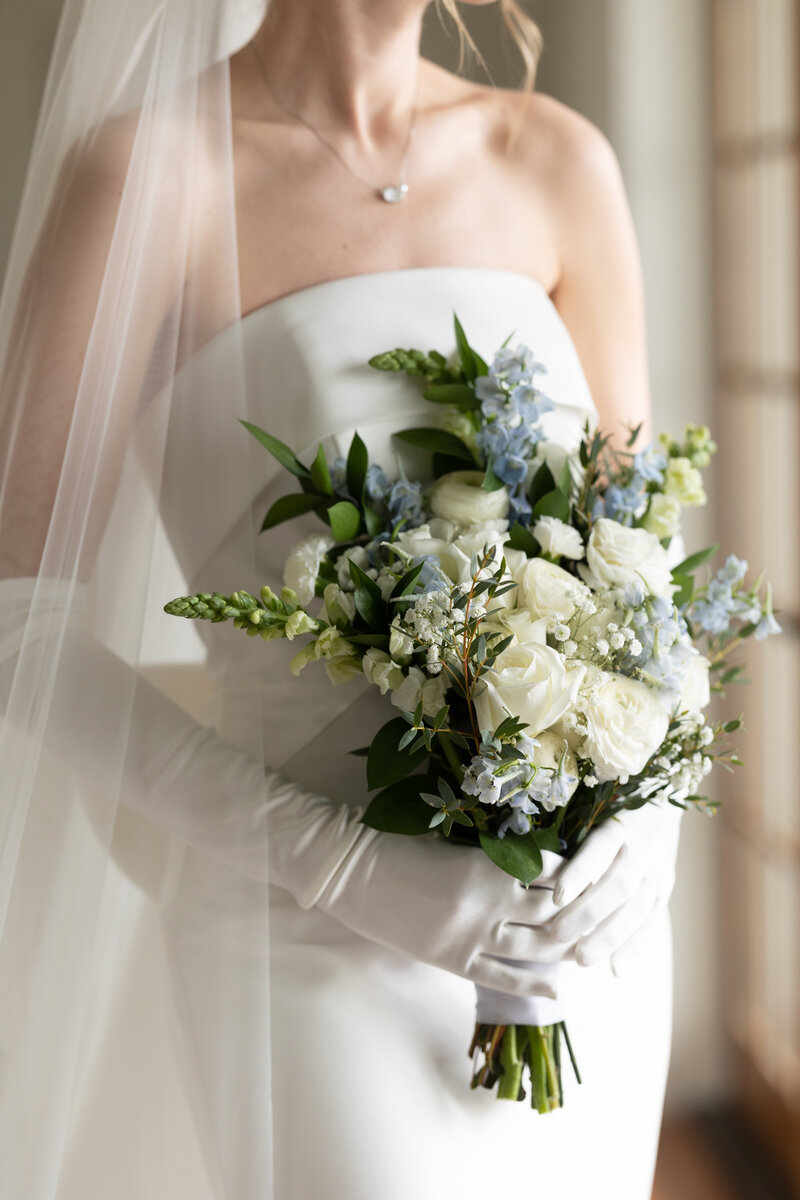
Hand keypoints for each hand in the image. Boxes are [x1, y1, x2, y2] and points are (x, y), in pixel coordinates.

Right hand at [316, 837, 576, 995]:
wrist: (353, 873)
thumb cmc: (399, 846)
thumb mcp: (453, 841)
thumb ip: (493, 856)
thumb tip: (533, 865)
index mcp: (488, 864)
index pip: (552, 870)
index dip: (577, 872)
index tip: (591, 872)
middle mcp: (488, 902)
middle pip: (553, 911)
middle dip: (580, 911)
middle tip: (599, 912)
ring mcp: (472, 936)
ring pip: (537, 947)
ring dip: (565, 946)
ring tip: (585, 946)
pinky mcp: (454, 961)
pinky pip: (504, 979)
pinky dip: (535, 986)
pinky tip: (559, 990)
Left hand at [549, 800, 681, 975]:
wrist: (659, 809)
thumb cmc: (608, 811)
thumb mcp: (593, 811)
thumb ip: (570, 836)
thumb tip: (526, 859)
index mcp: (620, 824)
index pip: (599, 850)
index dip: (579, 873)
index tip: (556, 897)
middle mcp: (643, 848)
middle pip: (619, 885)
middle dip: (589, 913)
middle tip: (557, 934)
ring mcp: (658, 872)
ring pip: (637, 908)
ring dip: (609, 936)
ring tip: (581, 959)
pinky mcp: (665, 892)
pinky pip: (652, 923)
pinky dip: (635, 947)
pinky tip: (616, 970)